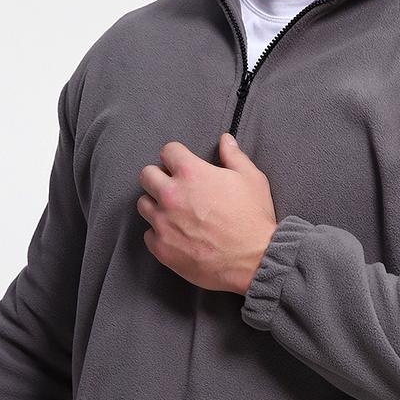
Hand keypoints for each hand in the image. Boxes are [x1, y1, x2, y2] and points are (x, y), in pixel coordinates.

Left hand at [137, 134, 276, 295]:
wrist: (255, 259)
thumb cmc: (253, 219)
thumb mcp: (251, 179)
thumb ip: (233, 156)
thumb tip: (225, 141)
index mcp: (191, 173)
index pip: (167, 151)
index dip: (176, 156)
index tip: (180, 164)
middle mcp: (172, 195)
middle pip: (147, 175)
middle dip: (159, 177)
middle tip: (173, 187)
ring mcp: (164, 223)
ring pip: (144, 204)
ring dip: (156, 205)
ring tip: (174, 212)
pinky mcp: (163, 248)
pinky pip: (148, 235)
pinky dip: (159, 234)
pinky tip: (175, 234)